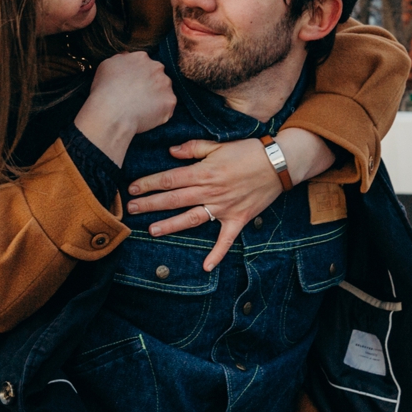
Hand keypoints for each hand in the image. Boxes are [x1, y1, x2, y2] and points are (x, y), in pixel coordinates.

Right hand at [72, 51, 173, 166]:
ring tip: (141, 109)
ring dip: (156, 99)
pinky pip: (167, 108)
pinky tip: (146, 116)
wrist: (112, 112)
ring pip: (164, 91)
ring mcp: (166, 84)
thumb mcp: (107, 65)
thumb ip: (121, 59)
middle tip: (137, 98)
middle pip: (157, 76)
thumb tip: (126, 58)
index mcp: (141, 57)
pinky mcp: (170, 101)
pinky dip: (159, 113)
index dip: (139, 77)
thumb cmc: (105, 90)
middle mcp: (157, 67)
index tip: (133, 87)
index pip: (145, 65)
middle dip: (150, 86)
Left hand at [127, 127, 333, 269]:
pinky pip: (225, 239)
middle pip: (175, 199)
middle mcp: (211, 191)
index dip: (149, 184)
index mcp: (204, 172)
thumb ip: (193, 149)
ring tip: (152, 231)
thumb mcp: (219, 145)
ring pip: (192, 218)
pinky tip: (206, 267)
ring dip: (171, 225)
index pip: (170, 179)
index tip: (133, 188)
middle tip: (132, 210)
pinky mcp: (237, 219)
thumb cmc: (248, 151)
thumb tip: (171, 152)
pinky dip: (217, 253)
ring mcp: (224, 207)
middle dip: (151, 204)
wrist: (279, 163)